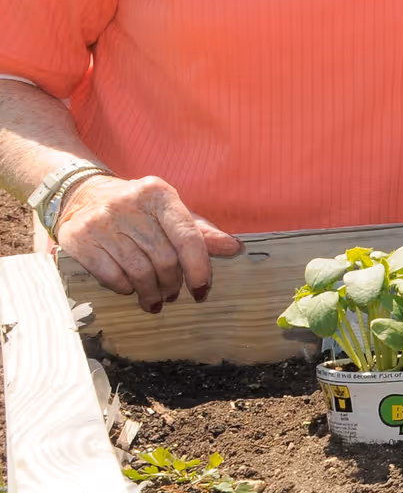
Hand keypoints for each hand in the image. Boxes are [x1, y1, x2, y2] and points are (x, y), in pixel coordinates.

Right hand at [56, 175, 242, 312]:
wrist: (83, 195)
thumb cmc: (139, 208)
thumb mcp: (170, 212)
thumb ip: (201, 231)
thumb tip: (234, 247)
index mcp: (158, 193)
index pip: (187, 237)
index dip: (199, 268)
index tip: (202, 290)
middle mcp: (130, 204)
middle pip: (163, 258)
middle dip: (173, 283)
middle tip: (174, 294)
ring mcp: (102, 221)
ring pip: (138, 271)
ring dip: (151, 292)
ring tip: (156, 299)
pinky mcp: (79, 239)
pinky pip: (111, 276)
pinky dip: (125, 288)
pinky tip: (130, 288)